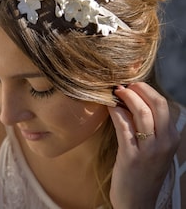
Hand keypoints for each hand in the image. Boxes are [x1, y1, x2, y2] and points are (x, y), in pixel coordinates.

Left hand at [108, 82, 179, 208]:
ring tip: (115, 92)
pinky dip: (116, 112)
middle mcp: (165, 142)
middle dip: (138, 89)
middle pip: (156, 104)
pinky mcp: (132, 157)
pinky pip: (124, 126)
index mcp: (171, 137)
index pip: (163, 104)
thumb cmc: (143, 171)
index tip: (132, 84)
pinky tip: (109, 106)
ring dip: (126, 97)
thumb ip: (149, 127)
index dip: (146, 90)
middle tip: (123, 85)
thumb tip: (133, 101)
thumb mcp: (154, 148)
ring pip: (141, 113)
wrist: (138, 201)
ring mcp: (149, 150)